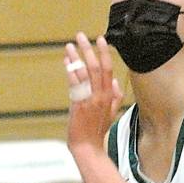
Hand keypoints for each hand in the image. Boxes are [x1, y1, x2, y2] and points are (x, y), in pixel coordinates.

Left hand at [65, 33, 122, 153]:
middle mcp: (101, 95)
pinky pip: (75, 84)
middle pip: (96, 67)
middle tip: (81, 36)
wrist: (88, 146)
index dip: (104, 53)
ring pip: (84, 74)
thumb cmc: (98, 130)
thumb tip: (117, 82)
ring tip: (69, 46)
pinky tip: (66, 62)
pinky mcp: (79, 105)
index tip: (100, 39)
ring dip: (76, 58)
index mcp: (110, 95)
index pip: (109, 69)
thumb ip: (116, 97)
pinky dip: (70, 72)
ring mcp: (90, 100)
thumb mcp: (112, 112)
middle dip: (88, 50)